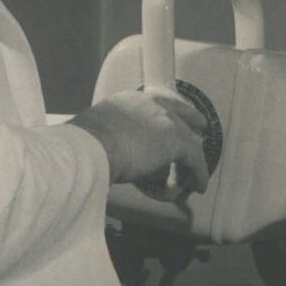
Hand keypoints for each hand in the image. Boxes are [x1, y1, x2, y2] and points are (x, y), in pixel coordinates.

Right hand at [70, 89, 211, 194]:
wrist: (91, 146)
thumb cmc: (85, 144)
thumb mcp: (97, 132)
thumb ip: (109, 137)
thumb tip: (106, 151)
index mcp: (129, 100)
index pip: (156, 103)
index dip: (168, 111)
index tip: (174, 118)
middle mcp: (150, 104)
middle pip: (179, 114)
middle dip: (190, 124)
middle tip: (200, 132)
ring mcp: (165, 120)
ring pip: (188, 139)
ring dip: (194, 159)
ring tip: (197, 173)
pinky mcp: (175, 140)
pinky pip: (195, 159)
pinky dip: (199, 173)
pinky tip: (199, 185)